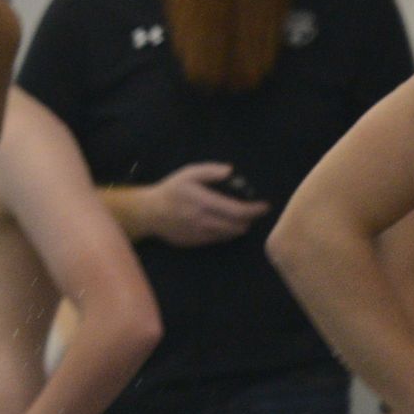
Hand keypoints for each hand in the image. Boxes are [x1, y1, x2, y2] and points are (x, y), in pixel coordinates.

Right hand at [136, 162, 264, 245]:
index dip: (254, 210)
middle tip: (254, 212)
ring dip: (239, 227)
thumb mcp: (189, 173)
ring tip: (241, 218)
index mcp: (203, 202)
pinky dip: (226, 233)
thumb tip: (231, 172)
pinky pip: (217, 240)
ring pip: (228, 235)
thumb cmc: (171, 190)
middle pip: (236, 226)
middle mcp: (202, 220)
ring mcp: (198, 234)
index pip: (237, 210)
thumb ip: (210, 171)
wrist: (148, 213)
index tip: (264, 206)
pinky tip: (224, 224)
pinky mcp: (194, 242)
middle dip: (249, 219)